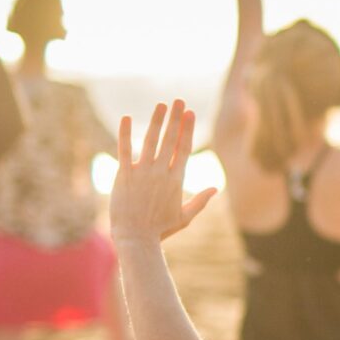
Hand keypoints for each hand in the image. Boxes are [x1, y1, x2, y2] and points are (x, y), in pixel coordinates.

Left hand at [111, 101, 217, 244]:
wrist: (136, 239)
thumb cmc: (160, 230)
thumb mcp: (185, 217)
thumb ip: (201, 201)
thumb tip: (216, 188)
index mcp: (176, 179)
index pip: (184, 148)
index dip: (187, 129)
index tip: (190, 113)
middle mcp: (161, 172)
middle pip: (170, 140)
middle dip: (175, 118)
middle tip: (179, 100)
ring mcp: (142, 172)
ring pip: (150, 140)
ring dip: (156, 121)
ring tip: (161, 105)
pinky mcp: (124, 175)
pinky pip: (124, 150)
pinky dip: (124, 133)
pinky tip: (125, 117)